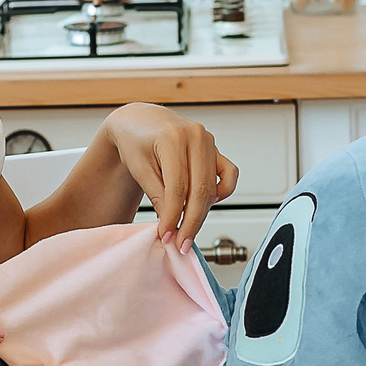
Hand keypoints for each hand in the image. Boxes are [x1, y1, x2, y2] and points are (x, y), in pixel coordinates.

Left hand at [105, 104, 238, 241]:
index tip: (167, 235)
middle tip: (181, 242)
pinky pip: (229, 174)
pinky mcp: (216, 149)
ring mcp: (209, 142)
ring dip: (202, 212)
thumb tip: (171, 225)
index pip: (178, 187)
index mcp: (172, 138)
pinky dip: (222, 192)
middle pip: (200, 190)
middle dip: (190, 221)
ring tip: (188, 227)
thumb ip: (157, 195)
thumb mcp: (139, 168)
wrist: (140, 122)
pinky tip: (207, 203)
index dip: (173, 216)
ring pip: (213, 186)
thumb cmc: (136, 142)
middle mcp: (195, 137)